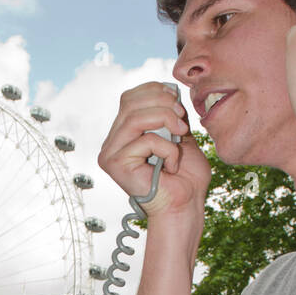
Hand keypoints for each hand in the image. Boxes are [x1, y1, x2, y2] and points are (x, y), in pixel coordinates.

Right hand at [98, 81, 210, 219]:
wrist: (185, 205)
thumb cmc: (184, 177)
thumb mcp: (180, 134)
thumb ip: (170, 113)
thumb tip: (168, 89)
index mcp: (124, 134)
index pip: (129, 97)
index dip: (154, 91)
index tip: (178, 104)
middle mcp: (112, 142)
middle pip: (130, 102)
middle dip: (162, 104)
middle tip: (182, 120)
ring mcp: (110, 154)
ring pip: (135, 118)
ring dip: (166, 120)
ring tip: (181, 136)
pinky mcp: (116, 165)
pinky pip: (145, 141)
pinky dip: (167, 149)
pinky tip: (172, 165)